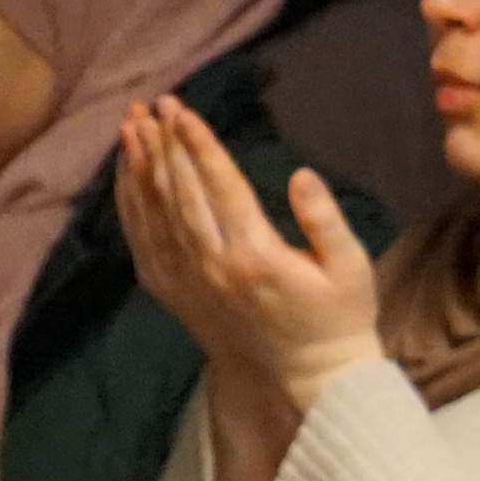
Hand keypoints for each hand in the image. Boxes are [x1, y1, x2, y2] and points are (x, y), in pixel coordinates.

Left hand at [114, 98, 381, 409]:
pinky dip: (131, 206)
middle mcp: (214, 268)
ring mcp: (189, 283)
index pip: (219, 186)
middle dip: (164, 144)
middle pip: (179, 193)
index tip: (181, 108)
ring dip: (140, 167)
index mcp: (256, 256)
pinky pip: (143, 244)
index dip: (198, 143)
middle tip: (153, 104)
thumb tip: (301, 176)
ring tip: (131, 126)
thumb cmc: (339, 316)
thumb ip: (325, 220)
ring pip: (154, 215)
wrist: (311, 376)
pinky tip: (128, 176)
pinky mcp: (175, 295)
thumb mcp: (351, 267)